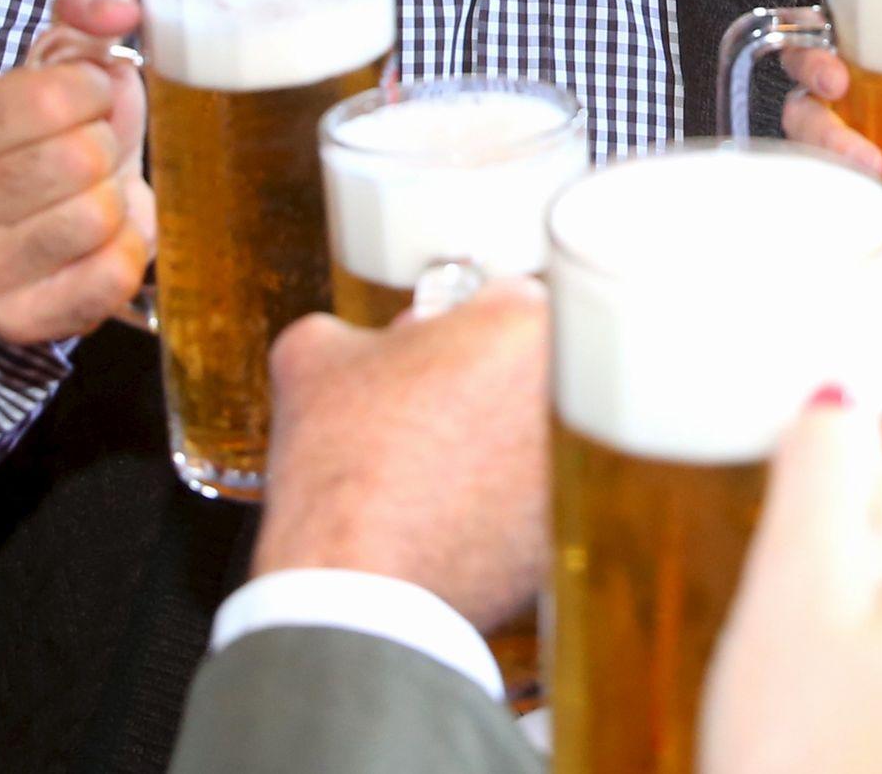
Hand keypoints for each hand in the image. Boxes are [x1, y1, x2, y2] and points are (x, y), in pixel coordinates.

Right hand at [0, 0, 151, 345]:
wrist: (40, 224)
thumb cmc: (55, 130)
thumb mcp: (64, 55)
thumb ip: (89, 0)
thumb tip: (117, 5)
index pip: (52, 96)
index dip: (95, 91)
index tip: (88, 99)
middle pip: (80, 160)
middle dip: (108, 147)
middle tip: (93, 152)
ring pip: (98, 218)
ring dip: (119, 198)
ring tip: (96, 194)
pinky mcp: (19, 320)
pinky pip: (113, 275)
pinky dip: (130, 249)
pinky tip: (105, 238)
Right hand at [253, 280, 548, 632]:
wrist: (350, 587)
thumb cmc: (340, 463)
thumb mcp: (312, 354)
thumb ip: (349, 326)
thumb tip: (362, 346)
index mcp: (521, 329)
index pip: (505, 294)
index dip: (457, 315)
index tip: (430, 341)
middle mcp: (566, 398)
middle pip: (523, 367)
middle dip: (477, 379)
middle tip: (423, 400)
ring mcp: (569, 476)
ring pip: (523, 436)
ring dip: (484, 442)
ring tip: (420, 462)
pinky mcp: (554, 541)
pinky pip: (518, 504)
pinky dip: (484, 507)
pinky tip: (430, 513)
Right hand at [700, 400, 881, 773]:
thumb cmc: (804, 759)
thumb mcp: (794, 579)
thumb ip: (823, 462)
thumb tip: (837, 394)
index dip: (836, 529)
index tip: (804, 596)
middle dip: (850, 593)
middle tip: (803, 661)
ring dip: (857, 656)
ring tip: (814, 716)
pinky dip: (877, 716)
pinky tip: (838, 752)